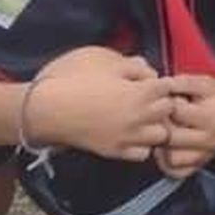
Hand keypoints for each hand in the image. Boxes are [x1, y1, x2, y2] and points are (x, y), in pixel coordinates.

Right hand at [26, 48, 175, 160]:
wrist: (43, 109)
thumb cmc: (72, 78)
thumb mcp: (104, 59)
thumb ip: (133, 64)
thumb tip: (148, 71)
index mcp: (141, 92)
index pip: (170, 87)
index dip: (163, 81)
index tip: (152, 81)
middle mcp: (140, 116)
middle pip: (170, 110)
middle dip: (163, 102)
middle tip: (150, 98)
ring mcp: (127, 137)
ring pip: (161, 135)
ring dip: (156, 126)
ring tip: (144, 118)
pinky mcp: (113, 151)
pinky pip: (142, 154)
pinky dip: (142, 146)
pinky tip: (132, 135)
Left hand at [159, 75, 214, 177]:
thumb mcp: (206, 83)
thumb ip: (182, 83)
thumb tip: (158, 86)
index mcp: (210, 116)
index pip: (174, 112)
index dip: (165, 103)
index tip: (167, 99)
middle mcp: (207, 139)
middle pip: (169, 137)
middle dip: (160, 125)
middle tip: (162, 117)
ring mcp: (203, 154)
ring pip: (170, 158)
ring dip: (161, 146)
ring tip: (166, 133)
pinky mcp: (199, 164)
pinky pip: (175, 171)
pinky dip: (166, 163)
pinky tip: (168, 149)